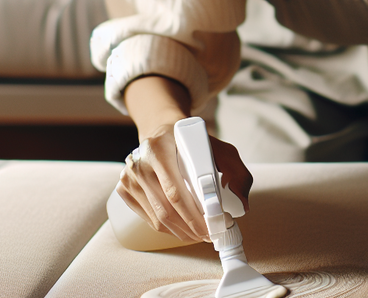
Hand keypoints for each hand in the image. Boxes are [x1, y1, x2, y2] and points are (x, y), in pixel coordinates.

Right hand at [116, 123, 252, 241]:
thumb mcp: (219, 148)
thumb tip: (242, 203)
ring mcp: (129, 178)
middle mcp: (139, 163)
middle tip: (210, 235)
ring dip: (182, 232)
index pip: (175, 191)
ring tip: (200, 235)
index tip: (215, 223)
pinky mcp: (125, 189)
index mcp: (159, 149)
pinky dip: (168, 229)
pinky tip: (184, 230)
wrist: (161, 132)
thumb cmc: (191, 142)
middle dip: (192, 227)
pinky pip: (148, 218)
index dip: (195, 213)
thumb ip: (236, 171)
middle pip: (167, 208)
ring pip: (157, 217)